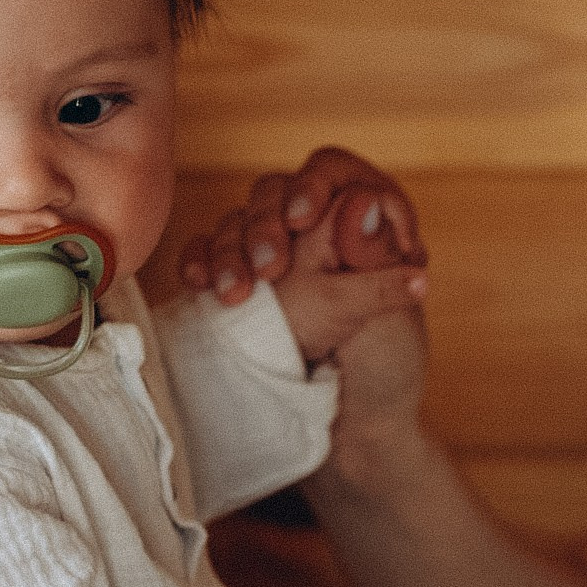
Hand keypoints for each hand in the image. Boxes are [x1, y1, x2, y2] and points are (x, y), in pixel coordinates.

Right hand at [179, 146, 426, 355]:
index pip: (331, 171)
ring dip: (230, 251)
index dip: (313, 186)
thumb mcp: (388, 312)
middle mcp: (316, 221)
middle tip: (269, 268)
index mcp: (364, 215)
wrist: (353, 415)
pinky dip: (201, 262)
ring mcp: (274, 245)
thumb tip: (363, 203)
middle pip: (275, 192)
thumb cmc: (384, 361)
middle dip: (264, 226)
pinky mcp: (242, 273)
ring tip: (233, 296)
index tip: (302, 219)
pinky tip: (198, 284)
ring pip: (237, 221)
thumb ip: (375, 260)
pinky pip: (208, 252)